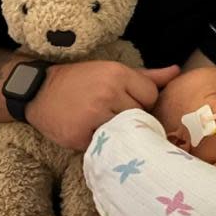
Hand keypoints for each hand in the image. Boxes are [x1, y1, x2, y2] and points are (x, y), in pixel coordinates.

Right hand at [24, 61, 179, 150]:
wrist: (38, 91)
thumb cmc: (81, 80)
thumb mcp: (112, 71)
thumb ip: (147, 75)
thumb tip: (177, 71)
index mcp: (118, 74)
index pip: (152, 95)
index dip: (143, 101)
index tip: (128, 101)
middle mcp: (108, 93)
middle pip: (141, 113)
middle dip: (133, 116)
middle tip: (114, 113)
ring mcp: (93, 114)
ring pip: (126, 130)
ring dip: (119, 131)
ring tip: (104, 122)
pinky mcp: (80, 134)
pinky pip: (105, 144)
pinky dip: (101, 142)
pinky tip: (90, 131)